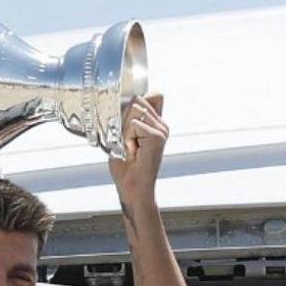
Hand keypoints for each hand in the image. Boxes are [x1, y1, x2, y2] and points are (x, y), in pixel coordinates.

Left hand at [108, 95, 167, 214]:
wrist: (132, 189)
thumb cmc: (126, 168)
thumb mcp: (123, 137)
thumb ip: (127, 118)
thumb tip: (127, 101)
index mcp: (156, 124)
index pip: (146, 97)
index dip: (132, 107)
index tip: (127, 129)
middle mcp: (161, 126)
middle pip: (137, 101)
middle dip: (125, 120)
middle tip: (128, 143)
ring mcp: (162, 130)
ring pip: (134, 109)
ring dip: (125, 130)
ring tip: (131, 147)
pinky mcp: (158, 136)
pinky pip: (133, 124)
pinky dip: (127, 138)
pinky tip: (133, 152)